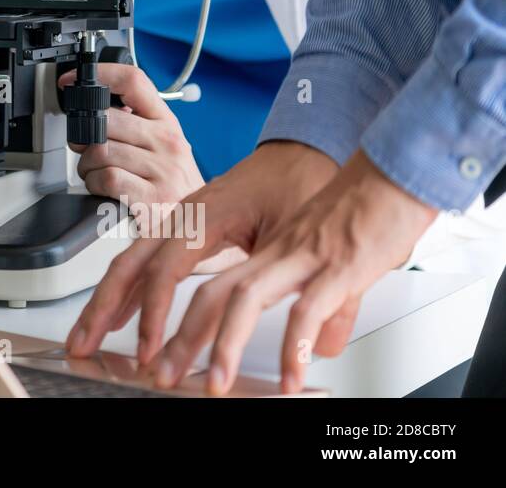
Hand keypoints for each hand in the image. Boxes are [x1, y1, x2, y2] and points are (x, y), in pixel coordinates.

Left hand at [59, 62, 203, 217]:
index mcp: (167, 122)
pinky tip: (102, 188)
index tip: (74, 81)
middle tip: (83, 148)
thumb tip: (91, 109)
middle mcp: (168, 142)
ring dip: (86, 164)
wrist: (199, 224)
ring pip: (101, 150)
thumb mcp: (162, 146)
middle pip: (106, 119)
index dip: (99, 75)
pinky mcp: (153, 198)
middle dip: (83, 135)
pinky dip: (94, 183)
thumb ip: (134, 124)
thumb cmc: (173, 184)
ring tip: (96, 172)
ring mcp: (163, 170)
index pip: (134, 81)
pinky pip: (107, 177)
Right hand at [66, 141, 336, 368]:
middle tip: (82, 344)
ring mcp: (181, 222)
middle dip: (100, 307)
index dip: (153, 313)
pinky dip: (127, 292)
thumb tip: (318, 340)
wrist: (303, 148)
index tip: (151, 349)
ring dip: (105, 302)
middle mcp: (185, 217)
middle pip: (128, 264)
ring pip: (130, 264)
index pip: (166, 269)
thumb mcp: (302, 232)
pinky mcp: (186, 230)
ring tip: (86, 337)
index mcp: (207, 215)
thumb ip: (299, 285)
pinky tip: (120, 315)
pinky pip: (145, 262)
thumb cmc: (301, 180)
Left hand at [148, 151, 436, 394]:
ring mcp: (304, 258)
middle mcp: (275, 253)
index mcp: (266, 251)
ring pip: (246, 298)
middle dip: (181, 338)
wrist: (397, 172)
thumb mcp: (332, 263)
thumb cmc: (366, 210)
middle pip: (211, 293)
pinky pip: (309, 309)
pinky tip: (291, 378)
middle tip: (162, 374)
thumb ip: (325, 307)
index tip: (158, 349)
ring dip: (226, 344)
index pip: (206, 284)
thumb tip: (323, 345)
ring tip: (216, 384)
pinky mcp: (340, 266)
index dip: (176, 316)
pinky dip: (296, 347)